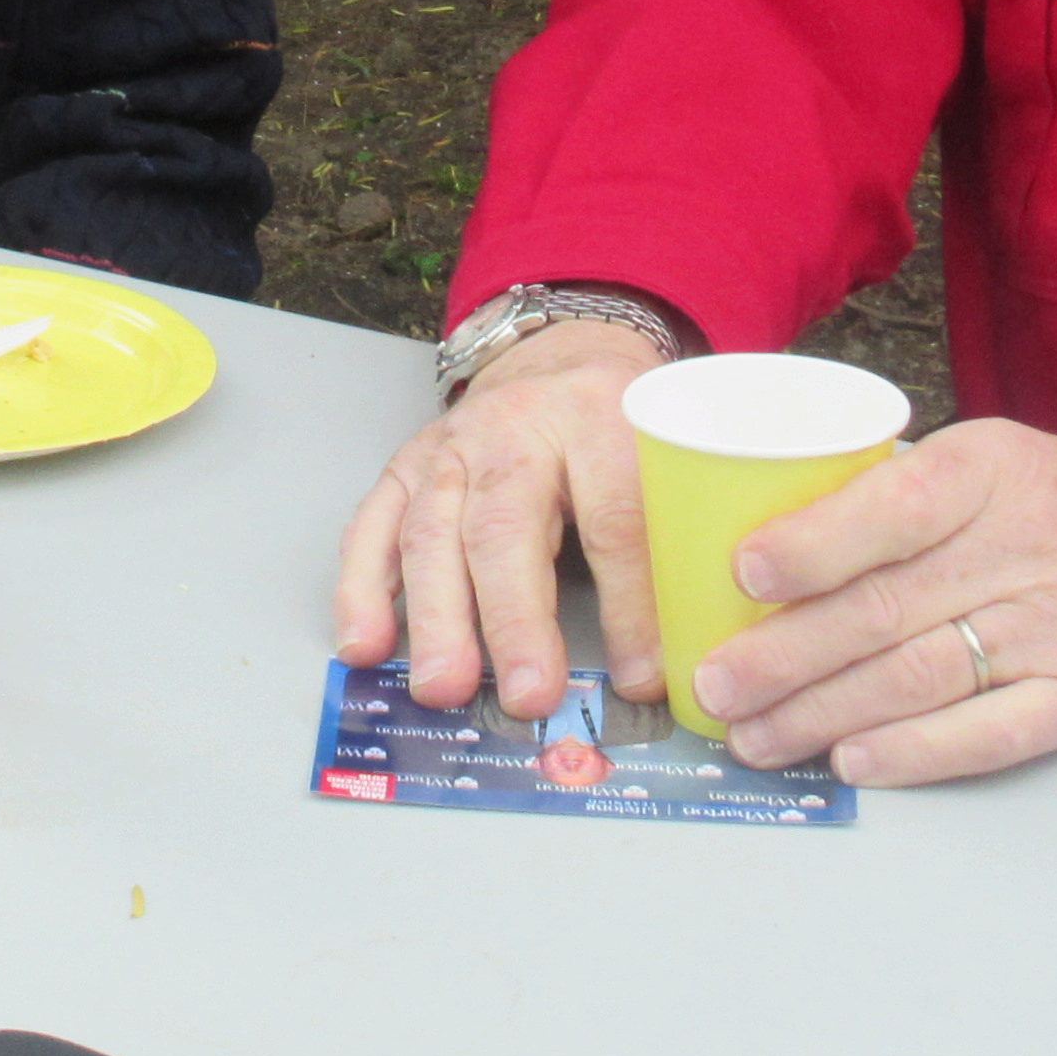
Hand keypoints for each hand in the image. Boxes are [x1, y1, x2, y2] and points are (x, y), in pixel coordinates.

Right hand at [328, 323, 665, 721]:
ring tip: (444, 687)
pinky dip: (362, 590)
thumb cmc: (618, 423)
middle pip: (506, 528)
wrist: (556, 357)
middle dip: (514, 621)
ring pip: (432, 532)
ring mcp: (449, 449)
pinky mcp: (405, 467)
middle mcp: (513, 430)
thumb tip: (694, 655)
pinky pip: (373, 528)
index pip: (615, 519)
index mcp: (598, 420)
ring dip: (436, 617)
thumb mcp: (666, 455)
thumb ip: (677, 534)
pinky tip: (365, 645)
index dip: (629, 607)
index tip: (642, 680)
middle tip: (528, 697)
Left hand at [696, 414, 1056, 786]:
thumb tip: (762, 536)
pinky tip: (853, 761)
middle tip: (713, 683)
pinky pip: (991, 732)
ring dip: (825, 714)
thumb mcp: (993, 456)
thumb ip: (897, 491)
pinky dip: (917, 753)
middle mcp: (1030, 548)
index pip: (897, 507)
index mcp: (993, 470)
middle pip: (889, 608)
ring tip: (754, 735)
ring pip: (922, 677)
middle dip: (787, 654)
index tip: (744, 574)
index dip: (816, 544)